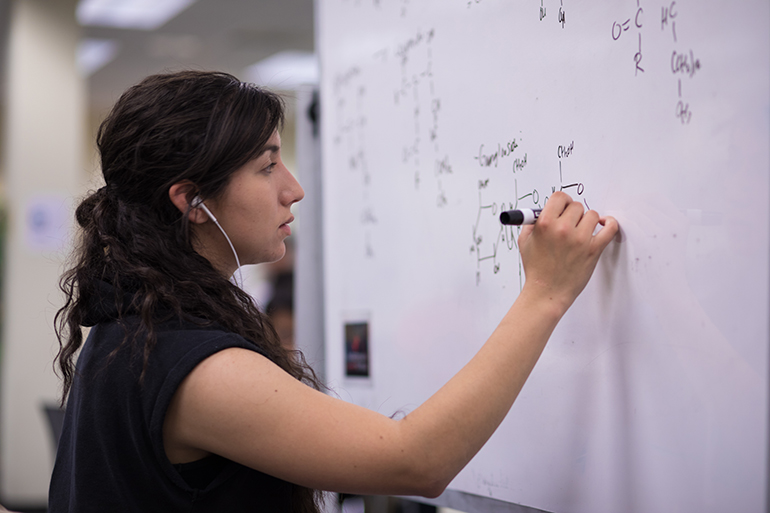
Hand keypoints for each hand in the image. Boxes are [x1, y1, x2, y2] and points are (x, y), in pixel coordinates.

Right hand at [517, 192, 617, 310]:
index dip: (562, 202)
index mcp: (545, 224)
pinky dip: (610, 223)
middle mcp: (563, 229)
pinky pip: (610, 228)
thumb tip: (543, 210)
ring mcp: (580, 239)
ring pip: (592, 215)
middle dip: (573, 214)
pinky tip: (604, 224)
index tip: (563, 208)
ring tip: (581, 231)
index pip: (560, 197)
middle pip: (577, 206)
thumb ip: (533, 222)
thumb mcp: (524, 241)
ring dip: (587, 221)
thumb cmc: (536, 269)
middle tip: (570, 224)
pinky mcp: (594, 250)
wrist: (546, 292)